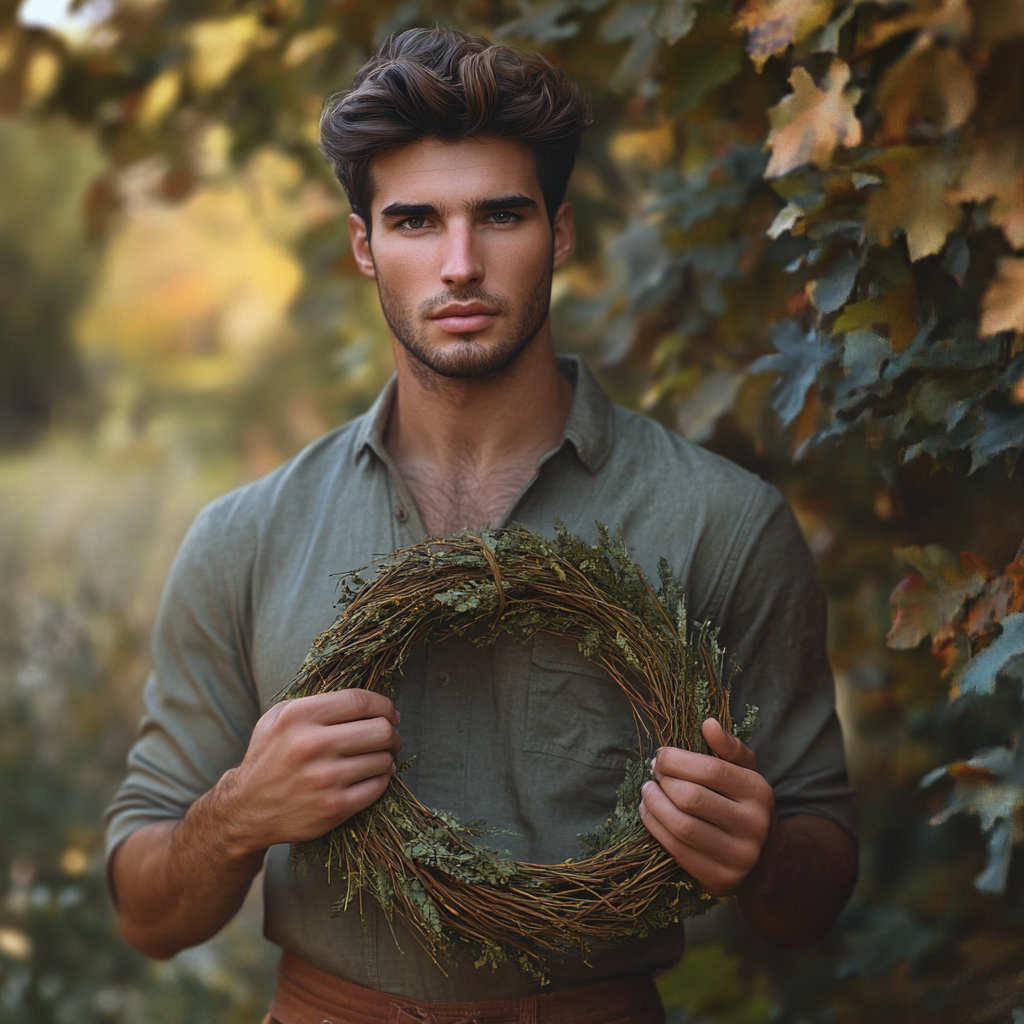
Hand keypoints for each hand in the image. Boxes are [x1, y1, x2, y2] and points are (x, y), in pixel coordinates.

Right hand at [213, 689, 401, 856]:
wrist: (246, 809)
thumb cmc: (270, 756)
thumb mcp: (279, 717)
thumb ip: (317, 702)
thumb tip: (366, 699)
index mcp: (300, 716)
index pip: (361, 701)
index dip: (385, 705)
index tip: (392, 714)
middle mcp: (312, 745)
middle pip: (380, 730)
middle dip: (392, 733)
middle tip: (390, 737)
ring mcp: (324, 779)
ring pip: (383, 760)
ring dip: (387, 758)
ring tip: (379, 758)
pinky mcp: (333, 808)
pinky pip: (378, 786)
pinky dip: (381, 780)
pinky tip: (372, 776)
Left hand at [639, 718, 774, 895]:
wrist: (766, 861)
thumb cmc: (745, 805)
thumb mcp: (746, 773)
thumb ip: (728, 747)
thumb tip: (708, 723)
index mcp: (759, 792)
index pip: (712, 770)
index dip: (677, 760)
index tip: (659, 756)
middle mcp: (754, 826)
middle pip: (691, 798)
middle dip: (663, 782)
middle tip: (652, 774)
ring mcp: (739, 857)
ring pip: (682, 826)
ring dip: (654, 805)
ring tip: (647, 791)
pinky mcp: (720, 879)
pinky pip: (677, 850)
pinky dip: (655, 828)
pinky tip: (649, 813)